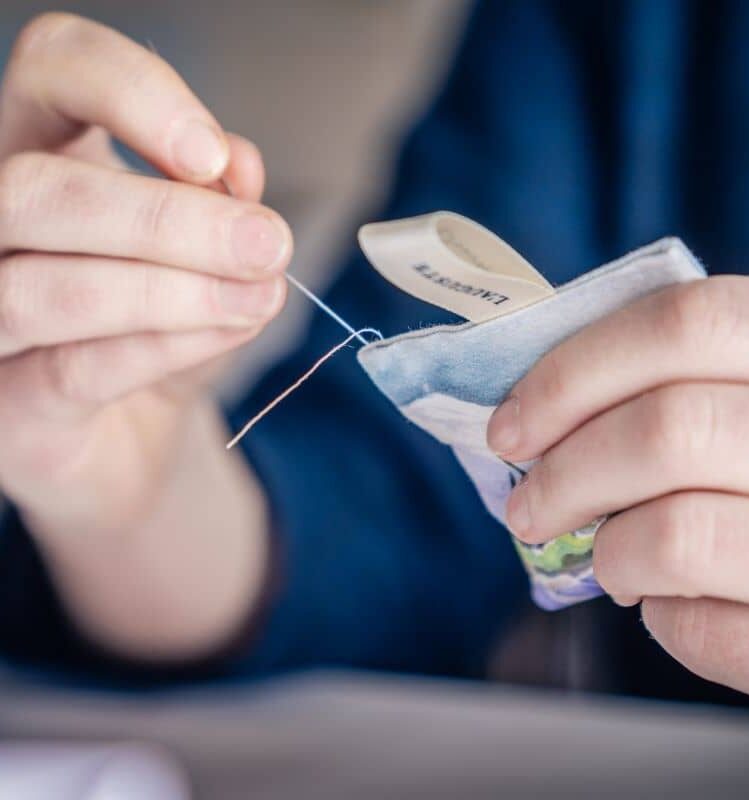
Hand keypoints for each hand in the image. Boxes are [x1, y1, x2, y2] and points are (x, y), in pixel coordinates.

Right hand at [0, 13, 291, 536]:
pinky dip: (165, 346)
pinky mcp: (4, 405)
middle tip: (266, 244)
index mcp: (40, 154)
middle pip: (43, 188)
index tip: (214, 155)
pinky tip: (230, 331)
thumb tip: (240, 165)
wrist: (134, 441)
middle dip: (169, 218)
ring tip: (260, 297)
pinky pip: (78, 368)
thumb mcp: (205, 259)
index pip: (52, 70)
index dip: (130, 92)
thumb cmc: (158, 333)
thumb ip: (218, 207)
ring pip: (51, 287)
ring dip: (176, 291)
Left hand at [487, 276, 748, 711]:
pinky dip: (665, 621)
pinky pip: (710, 631)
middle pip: (673, 428)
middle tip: (525, 509)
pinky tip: (672, 605)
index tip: (510, 428)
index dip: (575, 373)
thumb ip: (680, 387)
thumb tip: (538, 419)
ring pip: (682, 533)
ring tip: (603, 561)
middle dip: (566, 474)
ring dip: (609, 552)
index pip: (692, 323)